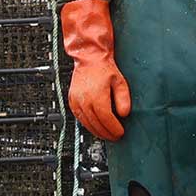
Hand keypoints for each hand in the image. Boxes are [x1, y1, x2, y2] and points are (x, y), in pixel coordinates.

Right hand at [59, 0, 129, 140]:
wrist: (89, 58)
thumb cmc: (104, 68)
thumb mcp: (120, 82)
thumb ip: (123, 99)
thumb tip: (124, 114)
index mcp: (97, 96)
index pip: (106, 119)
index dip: (114, 129)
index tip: (120, 133)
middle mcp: (84, 100)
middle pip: (96, 124)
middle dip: (106, 133)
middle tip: (115, 137)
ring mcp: (76, 101)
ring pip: (86, 123)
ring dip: (96, 131)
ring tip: (106, 135)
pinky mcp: (72, 101)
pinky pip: (79, 118)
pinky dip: (87, 125)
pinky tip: (95, 127)